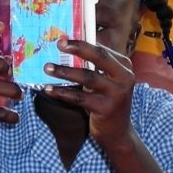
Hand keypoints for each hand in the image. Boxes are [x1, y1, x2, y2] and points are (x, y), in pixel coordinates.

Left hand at [40, 37, 135, 152]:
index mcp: (124, 67)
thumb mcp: (106, 82)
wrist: (117, 132)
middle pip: (99, 57)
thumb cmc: (106, 102)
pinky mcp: (106, 108)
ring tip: (47, 68)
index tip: (64, 39)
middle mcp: (125, 78)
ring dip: (65, 71)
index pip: (102, 50)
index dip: (82, 43)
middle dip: (78, 49)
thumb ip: (95, 67)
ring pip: (87, 77)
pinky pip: (79, 97)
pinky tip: (49, 89)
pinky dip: (62, 92)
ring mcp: (117, 93)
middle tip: (59, 44)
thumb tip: (69, 48)